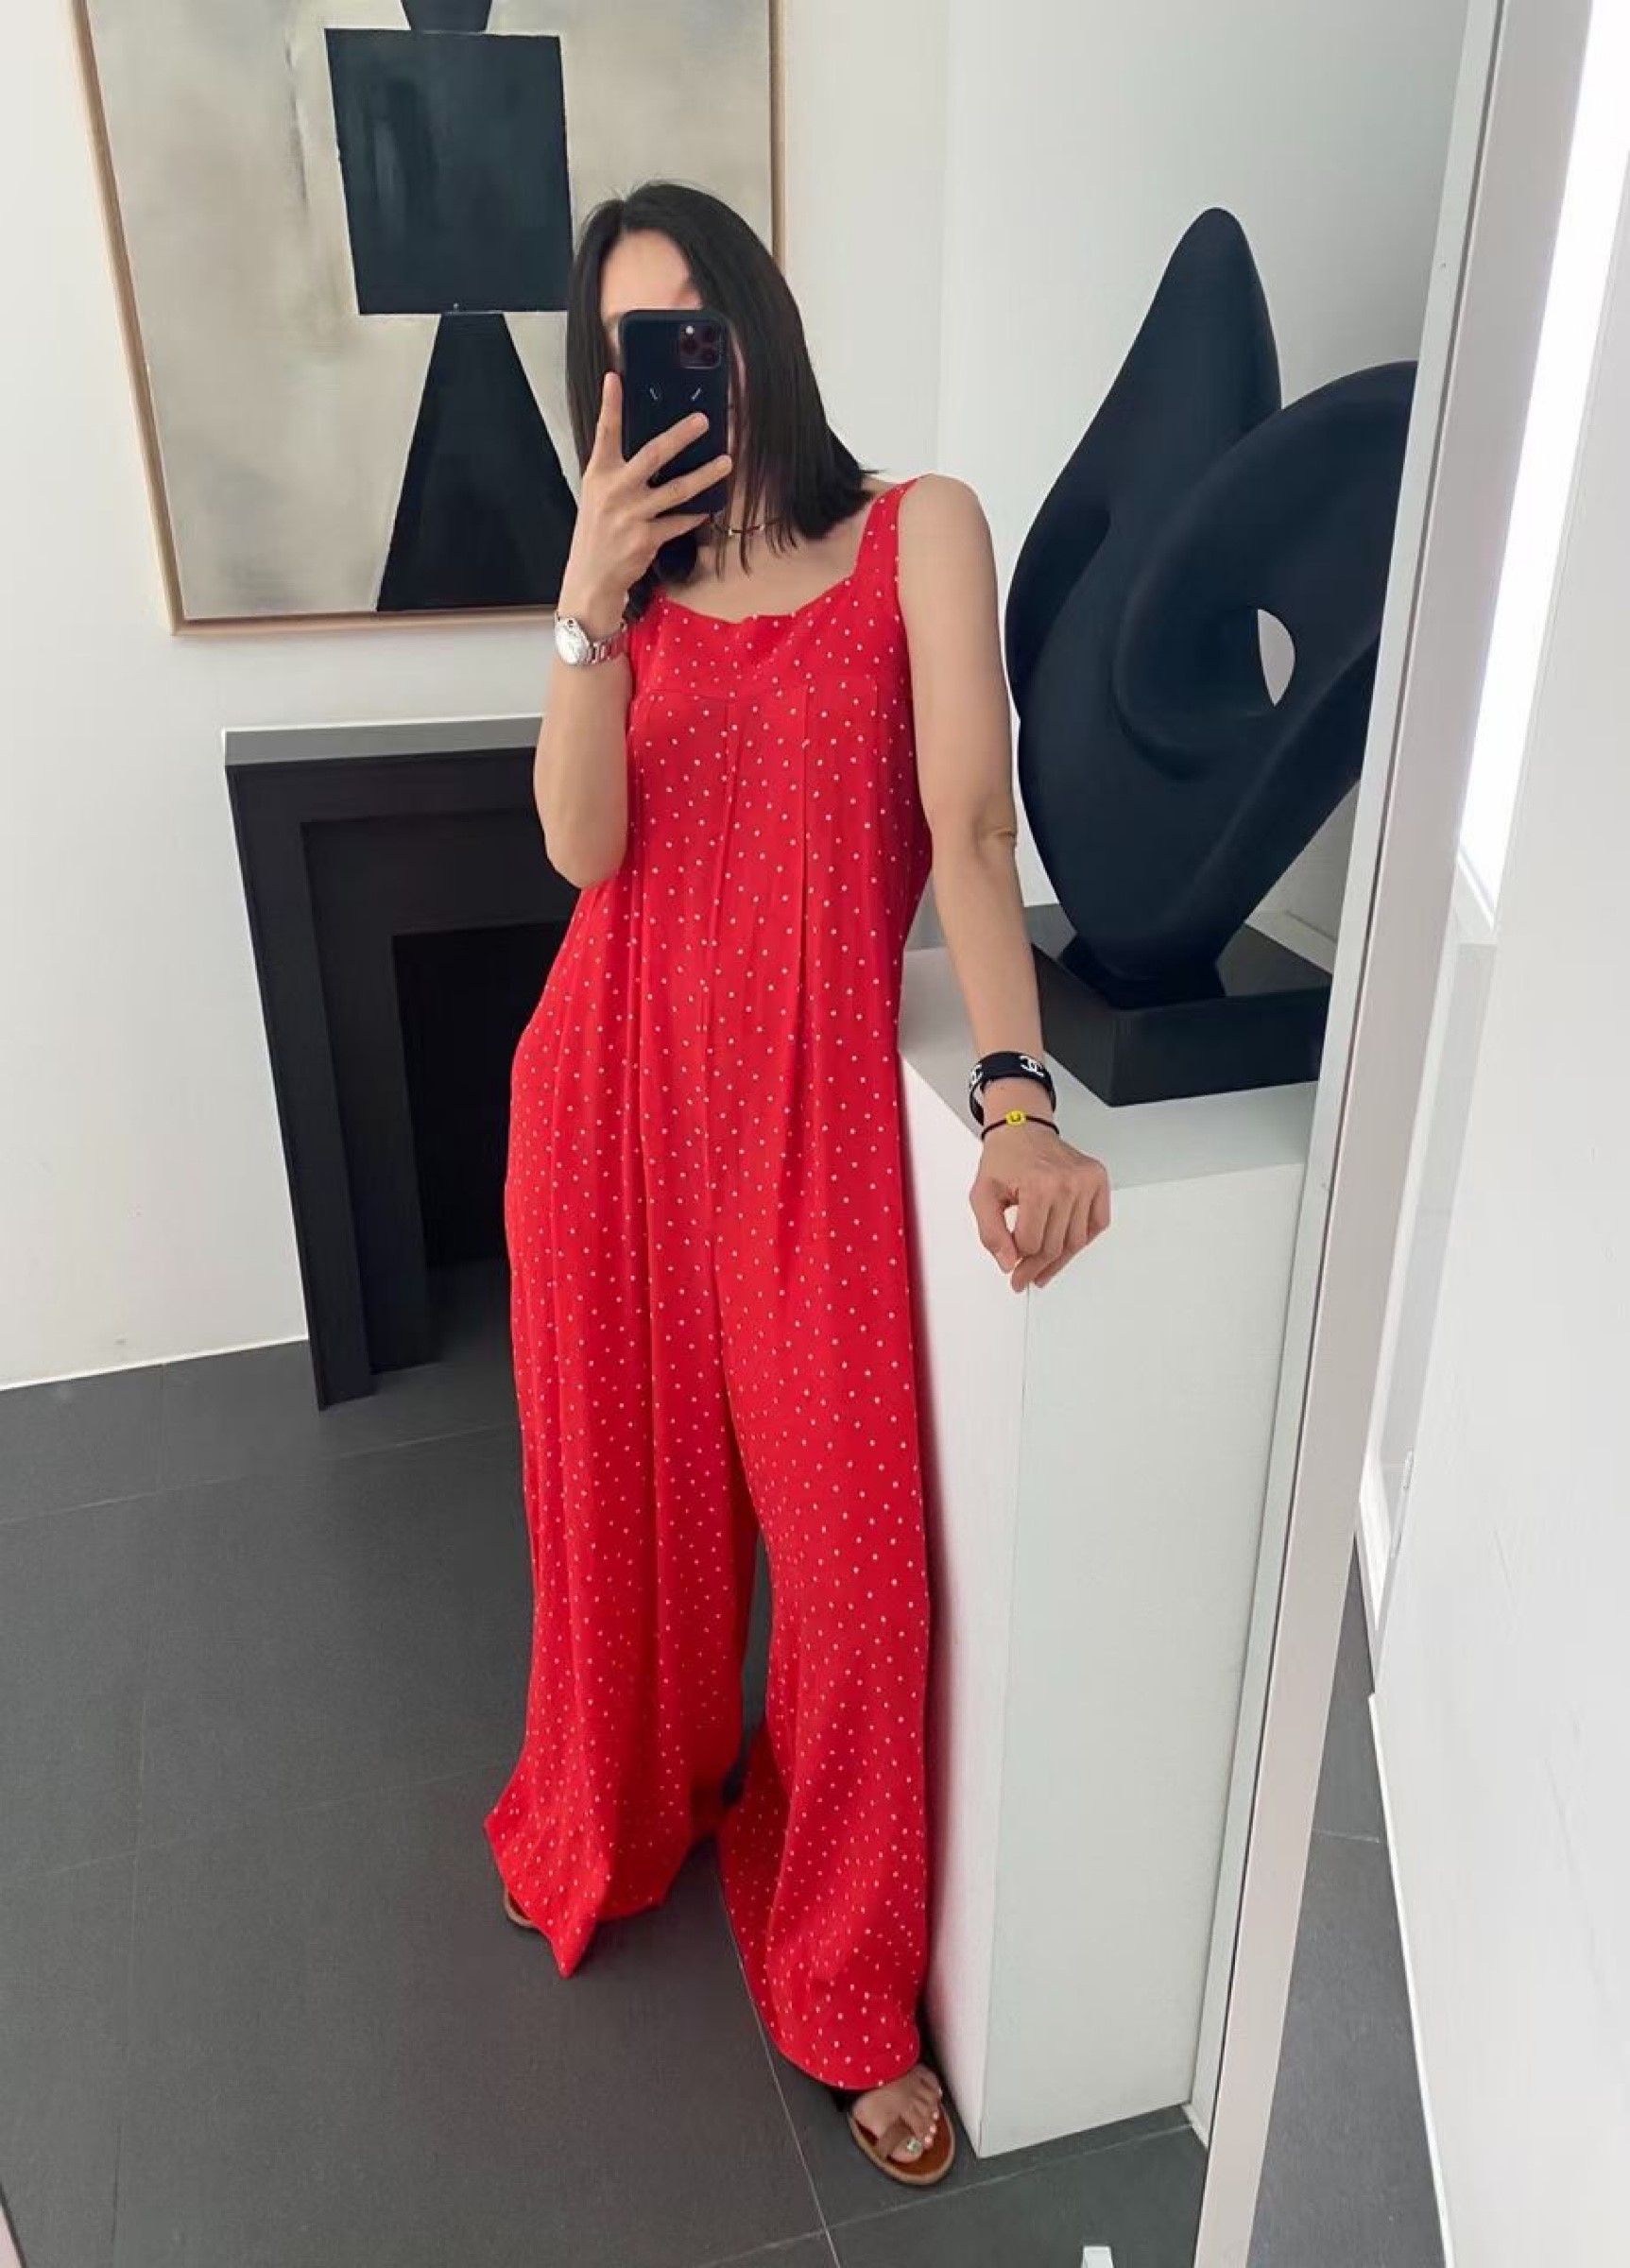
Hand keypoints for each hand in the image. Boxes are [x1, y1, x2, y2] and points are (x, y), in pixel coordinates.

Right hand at [557, 370, 730, 634]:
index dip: (610, 404)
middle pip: (653, 455)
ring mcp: (631, 515)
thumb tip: (654, 452)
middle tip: (703, 420)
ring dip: (705, 475)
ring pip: (677, 490)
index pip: (604, 432)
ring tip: (726, 462)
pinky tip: (709, 508)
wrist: (591, 580)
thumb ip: (619, 473)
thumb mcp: (598, 497)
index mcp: (599, 475)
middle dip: (680, 435)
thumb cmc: (597, 535)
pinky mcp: (646, 539)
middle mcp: (615, 491)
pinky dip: (695, 515)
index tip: (615, 378)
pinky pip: (680, 522)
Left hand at [969, 1121, 1110, 1291]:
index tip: (1012, 1266)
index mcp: (1038, 1185)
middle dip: (1037, 1267)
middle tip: (1025, 1276)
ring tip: (1044, 1268)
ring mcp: (1087, 1182)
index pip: (1031, 1243)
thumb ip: (990, 1233)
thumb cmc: (1004, 1158)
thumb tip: (1008, 1263)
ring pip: (1077, 1241)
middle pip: (1054, 1246)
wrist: (1023, 1129)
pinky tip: (1066, 1246)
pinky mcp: (1098, 1181)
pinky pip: (1097, 1224)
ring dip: (1059, 1260)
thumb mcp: (982, 1195)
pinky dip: (1082, 1239)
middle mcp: (1067, 1183)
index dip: (1017, 1259)